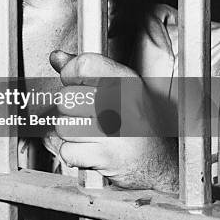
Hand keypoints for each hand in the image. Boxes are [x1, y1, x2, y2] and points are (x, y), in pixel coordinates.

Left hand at [44, 50, 177, 192]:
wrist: (162, 162)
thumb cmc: (140, 123)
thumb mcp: (120, 87)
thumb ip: (87, 70)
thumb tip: (57, 57)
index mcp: (125, 82)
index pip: (83, 65)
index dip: (69, 74)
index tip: (73, 81)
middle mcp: (120, 104)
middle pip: (66, 98)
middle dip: (70, 110)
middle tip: (88, 115)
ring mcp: (112, 131)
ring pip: (63, 126)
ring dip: (72, 133)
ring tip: (91, 133)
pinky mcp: (104, 156)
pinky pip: (67, 151)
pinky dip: (74, 154)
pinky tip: (92, 149)